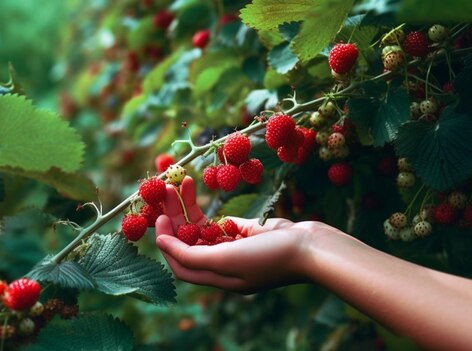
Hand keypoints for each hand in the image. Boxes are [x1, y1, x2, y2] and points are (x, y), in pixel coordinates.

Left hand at [155, 176, 336, 293]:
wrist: (312, 248)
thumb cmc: (269, 258)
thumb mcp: (225, 260)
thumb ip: (191, 255)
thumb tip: (161, 244)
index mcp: (217, 277)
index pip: (181, 264)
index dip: (166, 242)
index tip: (160, 216)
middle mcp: (223, 264)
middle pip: (189, 241)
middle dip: (174, 216)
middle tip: (163, 189)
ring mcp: (236, 247)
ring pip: (202, 227)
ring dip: (187, 206)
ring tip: (178, 180)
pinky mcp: (248, 232)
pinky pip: (221, 220)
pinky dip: (208, 207)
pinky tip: (195, 189)